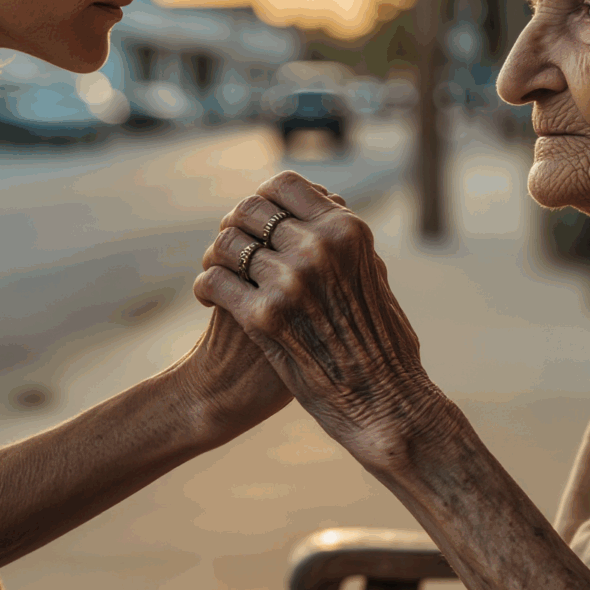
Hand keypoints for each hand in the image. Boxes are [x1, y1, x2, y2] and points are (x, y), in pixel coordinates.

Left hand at [194, 172, 451, 471]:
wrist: (383, 404)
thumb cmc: (382, 346)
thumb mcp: (374, 279)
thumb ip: (346, 246)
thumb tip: (327, 209)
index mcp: (347, 231)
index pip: (285, 185)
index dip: (262, 198)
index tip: (255, 218)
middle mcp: (318, 248)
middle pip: (248, 210)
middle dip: (234, 227)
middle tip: (230, 248)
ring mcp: (290, 281)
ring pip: (226, 245)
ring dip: (216, 258)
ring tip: (218, 275)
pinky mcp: (264, 318)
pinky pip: (214, 282)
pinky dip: (206, 287)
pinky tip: (210, 300)